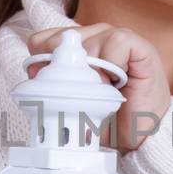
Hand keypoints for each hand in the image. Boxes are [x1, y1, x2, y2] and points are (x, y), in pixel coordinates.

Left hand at [26, 24, 170, 153]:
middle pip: (60, 40)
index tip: (52, 88)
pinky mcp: (138, 44)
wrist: (138, 137)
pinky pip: (115, 41)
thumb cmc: (107, 118)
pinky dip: (112, 63)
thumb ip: (52, 82)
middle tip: (83, 93)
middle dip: (66, 70)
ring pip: (86, 41)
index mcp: (73, 48)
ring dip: (91, 71)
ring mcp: (115, 38)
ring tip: (103, 90)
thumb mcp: (70, 102)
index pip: (43, 41)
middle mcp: (93, 37)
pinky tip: (117, 81)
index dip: (42, 63)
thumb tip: (34, 70)